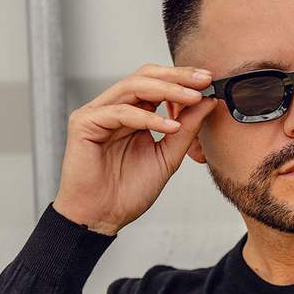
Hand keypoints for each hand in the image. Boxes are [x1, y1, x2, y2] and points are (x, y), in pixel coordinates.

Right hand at [52, 65, 217, 234]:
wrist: (102, 217)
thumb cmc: (128, 192)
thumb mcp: (167, 157)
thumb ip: (186, 130)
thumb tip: (207, 102)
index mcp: (131, 114)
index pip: (156, 84)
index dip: (182, 79)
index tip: (209, 81)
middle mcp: (113, 108)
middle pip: (144, 76)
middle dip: (176, 76)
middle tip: (203, 80)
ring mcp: (97, 113)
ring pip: (133, 86)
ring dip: (167, 90)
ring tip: (193, 97)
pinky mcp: (84, 122)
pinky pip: (120, 112)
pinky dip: (148, 118)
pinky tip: (171, 126)